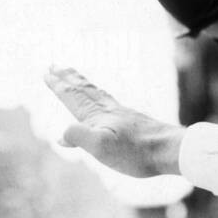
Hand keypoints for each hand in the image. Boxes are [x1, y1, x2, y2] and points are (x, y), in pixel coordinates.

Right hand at [44, 67, 183, 177]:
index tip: (46, 72)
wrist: (170, 150)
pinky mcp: (134, 121)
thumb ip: (79, 137)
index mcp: (97, 117)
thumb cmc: (137, 152)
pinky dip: (100, 95)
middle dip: (68, 78)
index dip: (58, 85)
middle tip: (56, 65)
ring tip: (75, 75)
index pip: (73, 97)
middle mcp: (109, 111)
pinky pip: (111, 102)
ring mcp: (123, 114)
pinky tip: (105, 101)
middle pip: (84, 90)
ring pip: (97, 93)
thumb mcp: (101, 148)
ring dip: (83, 83)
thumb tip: (61, 135)